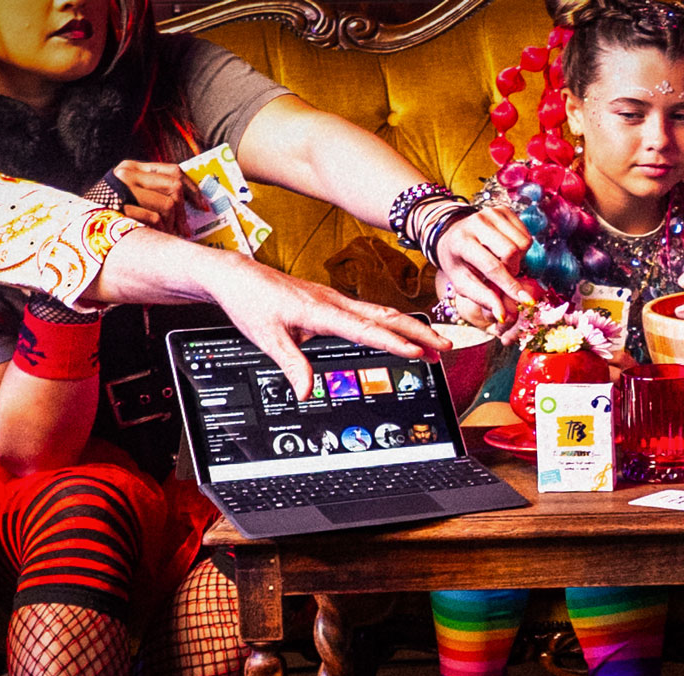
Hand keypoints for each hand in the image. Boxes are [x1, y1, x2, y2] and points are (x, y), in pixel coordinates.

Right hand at [107, 160, 210, 232]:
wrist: (74, 226)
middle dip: (184, 211)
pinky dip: (162, 230)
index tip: (202, 205)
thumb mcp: (127, 197)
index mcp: (132, 167)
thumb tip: (185, 201)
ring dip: (173, 224)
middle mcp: (128, 172)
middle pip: (174, 186)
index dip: (192, 188)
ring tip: (168, 235)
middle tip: (185, 229)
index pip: (173, 170)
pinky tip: (159, 237)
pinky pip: (155, 218)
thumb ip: (150, 193)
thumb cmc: (105, 215)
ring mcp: (124, 188)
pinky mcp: (122, 205)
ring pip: (168, 204)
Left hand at [206, 257, 448, 399]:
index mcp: (321, 310)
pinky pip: (371, 311)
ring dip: (411, 328)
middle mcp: (334, 302)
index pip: (365, 329)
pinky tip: (402, 333)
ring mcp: (336, 300)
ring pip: (383, 312)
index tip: (417, 352)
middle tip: (446, 347)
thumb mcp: (266, 338)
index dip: (393, 342)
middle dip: (419, 332)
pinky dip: (393, 322)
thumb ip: (291, 364)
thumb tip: (307, 392)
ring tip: (434, 345)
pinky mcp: (332, 302)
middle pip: (387, 316)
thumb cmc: (251, 301)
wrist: (238, 276)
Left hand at [431, 204, 534, 326]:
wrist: (452, 234)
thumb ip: (482, 298)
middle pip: (511, 250)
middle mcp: (476, 222)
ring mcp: (491, 212)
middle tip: (504, 275)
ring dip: (518, 259)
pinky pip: (526, 234)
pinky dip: (521, 248)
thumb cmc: (458, 262)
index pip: (492, 266)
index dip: (510, 285)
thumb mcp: (462, 283)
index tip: (526, 301)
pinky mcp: (503, 210)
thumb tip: (503, 315)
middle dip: (513, 268)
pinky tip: (507, 251)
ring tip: (504, 262)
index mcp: (461, 242)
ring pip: (523, 242)